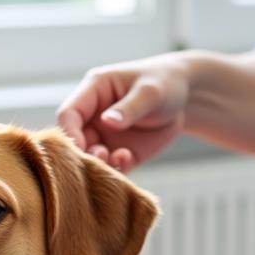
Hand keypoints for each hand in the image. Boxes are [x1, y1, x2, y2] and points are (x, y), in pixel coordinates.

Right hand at [56, 53, 191, 170]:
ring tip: (117, 159)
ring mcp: (105, 137)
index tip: (81, 147)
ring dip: (98, 164)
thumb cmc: (165, 84)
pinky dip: (115, 170)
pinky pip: (110, 167)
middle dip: (83, 153)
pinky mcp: (119, 153)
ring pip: (90, 158)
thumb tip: (107, 121)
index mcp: (93, 92)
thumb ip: (130, 107)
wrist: (185, 98)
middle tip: (101, 158)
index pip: (69, 114)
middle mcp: (93, 117)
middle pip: (75, 140)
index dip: (70, 132)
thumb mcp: (150, 92)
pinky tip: (127, 160)